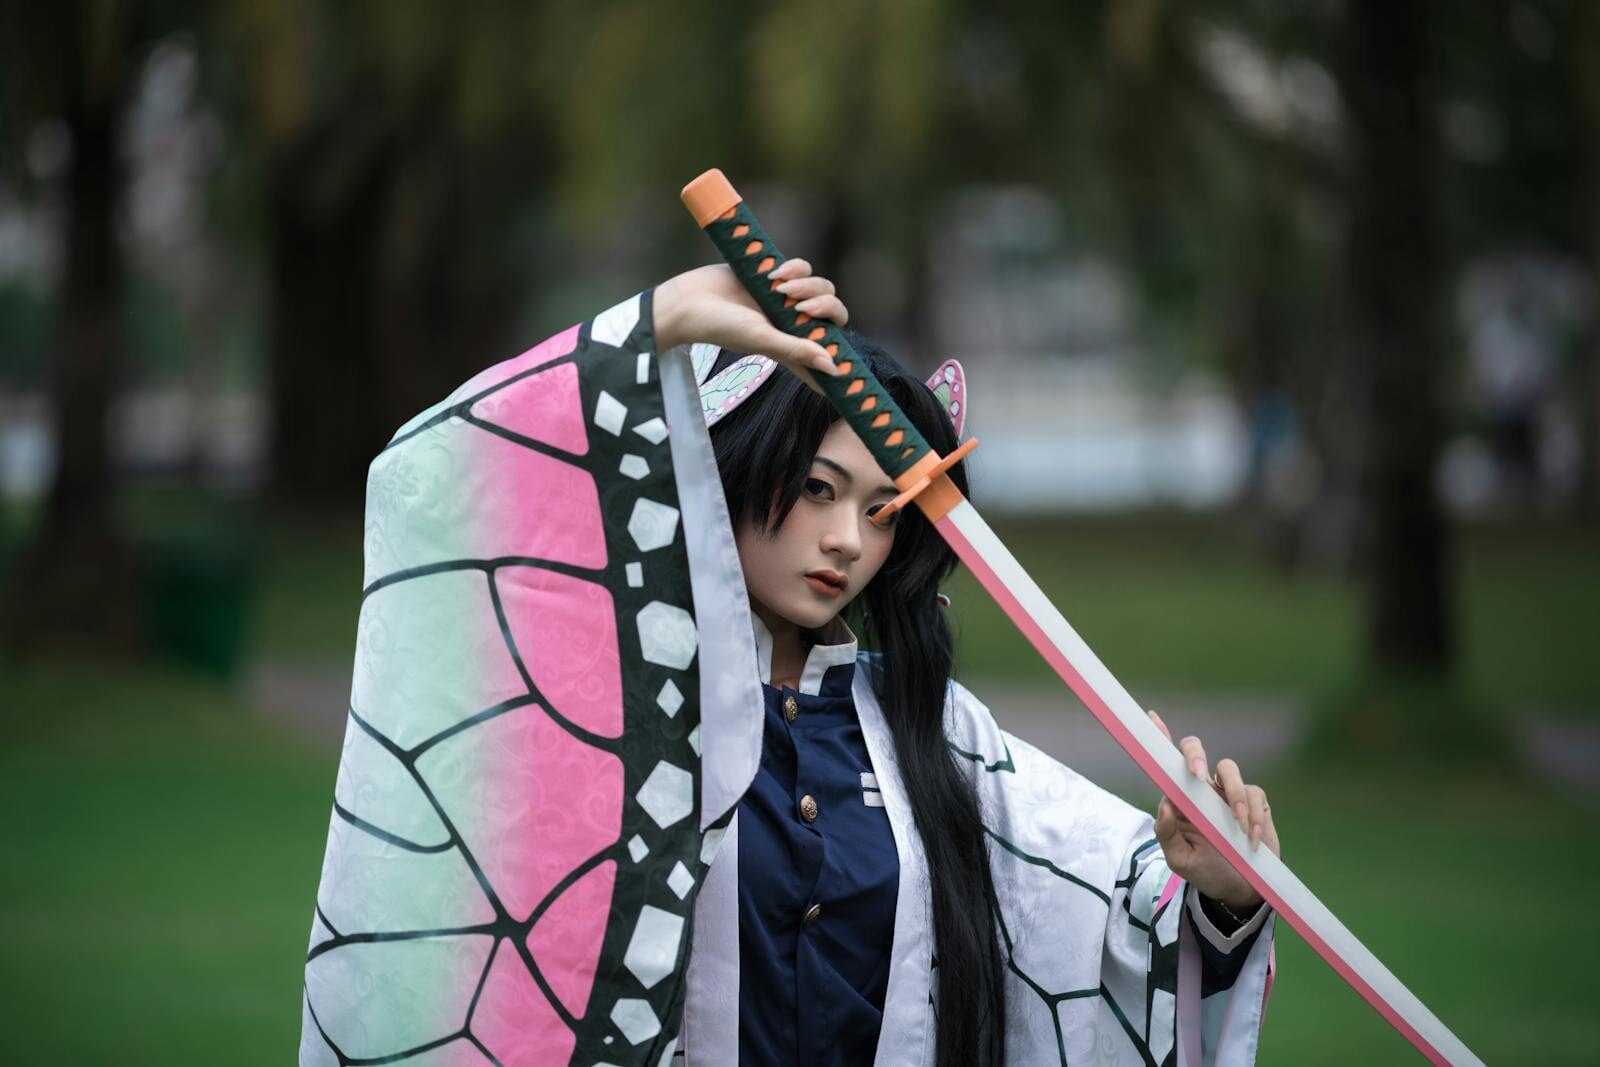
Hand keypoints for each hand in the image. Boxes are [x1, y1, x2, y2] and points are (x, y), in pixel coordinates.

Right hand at [653, 259, 848, 393]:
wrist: (689, 300)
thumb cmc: (721, 327)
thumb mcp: (763, 340)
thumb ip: (798, 351)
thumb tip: (835, 368)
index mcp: (791, 344)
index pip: (826, 356)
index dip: (842, 362)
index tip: (853, 374)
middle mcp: (791, 322)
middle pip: (832, 315)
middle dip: (825, 309)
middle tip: (802, 310)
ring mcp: (784, 298)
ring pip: (821, 288)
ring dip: (809, 286)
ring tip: (781, 288)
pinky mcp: (774, 275)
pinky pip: (802, 268)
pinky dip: (796, 268)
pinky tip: (776, 273)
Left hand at [1146, 709, 1280, 912]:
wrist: (1239, 890)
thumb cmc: (1205, 870)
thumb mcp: (1180, 860)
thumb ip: (1166, 834)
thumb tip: (1164, 805)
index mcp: (1179, 799)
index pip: (1166, 764)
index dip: (1158, 738)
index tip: (1151, 718)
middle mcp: (1201, 790)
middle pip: (1195, 751)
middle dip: (1195, 754)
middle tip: (1197, 773)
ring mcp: (1227, 793)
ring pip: (1228, 769)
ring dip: (1233, 795)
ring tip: (1237, 825)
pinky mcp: (1254, 802)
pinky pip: (1254, 793)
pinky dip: (1253, 815)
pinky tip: (1250, 839)